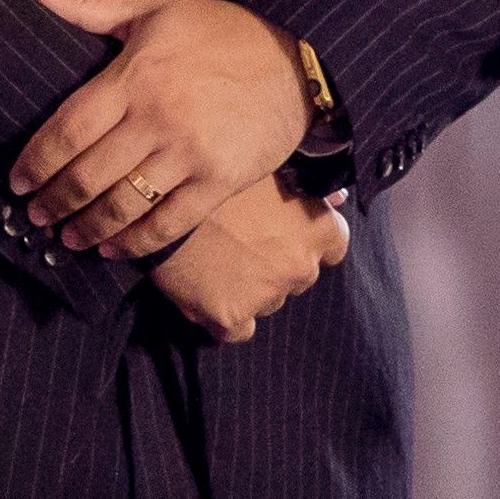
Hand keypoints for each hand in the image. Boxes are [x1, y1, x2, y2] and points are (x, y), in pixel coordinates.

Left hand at [10, 0, 307, 258]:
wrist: (299, 63)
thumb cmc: (219, 32)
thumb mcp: (153, 7)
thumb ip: (87, 3)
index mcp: (134, 77)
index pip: (67, 130)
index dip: (36, 162)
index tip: (18, 182)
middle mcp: (157, 119)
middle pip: (87, 175)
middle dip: (54, 202)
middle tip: (35, 216)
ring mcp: (189, 154)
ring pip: (122, 205)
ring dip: (87, 228)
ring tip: (67, 238)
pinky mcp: (219, 182)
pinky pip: (167, 223)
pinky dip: (135, 243)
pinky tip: (113, 249)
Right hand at [145, 179, 349, 343]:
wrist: (160, 198)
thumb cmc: (219, 173)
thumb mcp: (270, 167)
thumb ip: (309, 188)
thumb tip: (339, 199)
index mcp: (318, 228)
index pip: (334, 247)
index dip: (307, 241)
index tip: (285, 235)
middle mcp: (300, 265)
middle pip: (298, 277)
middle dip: (276, 266)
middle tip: (242, 247)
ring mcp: (267, 295)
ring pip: (267, 303)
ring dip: (250, 291)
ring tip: (218, 266)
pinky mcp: (230, 317)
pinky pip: (237, 331)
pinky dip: (226, 319)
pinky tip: (206, 295)